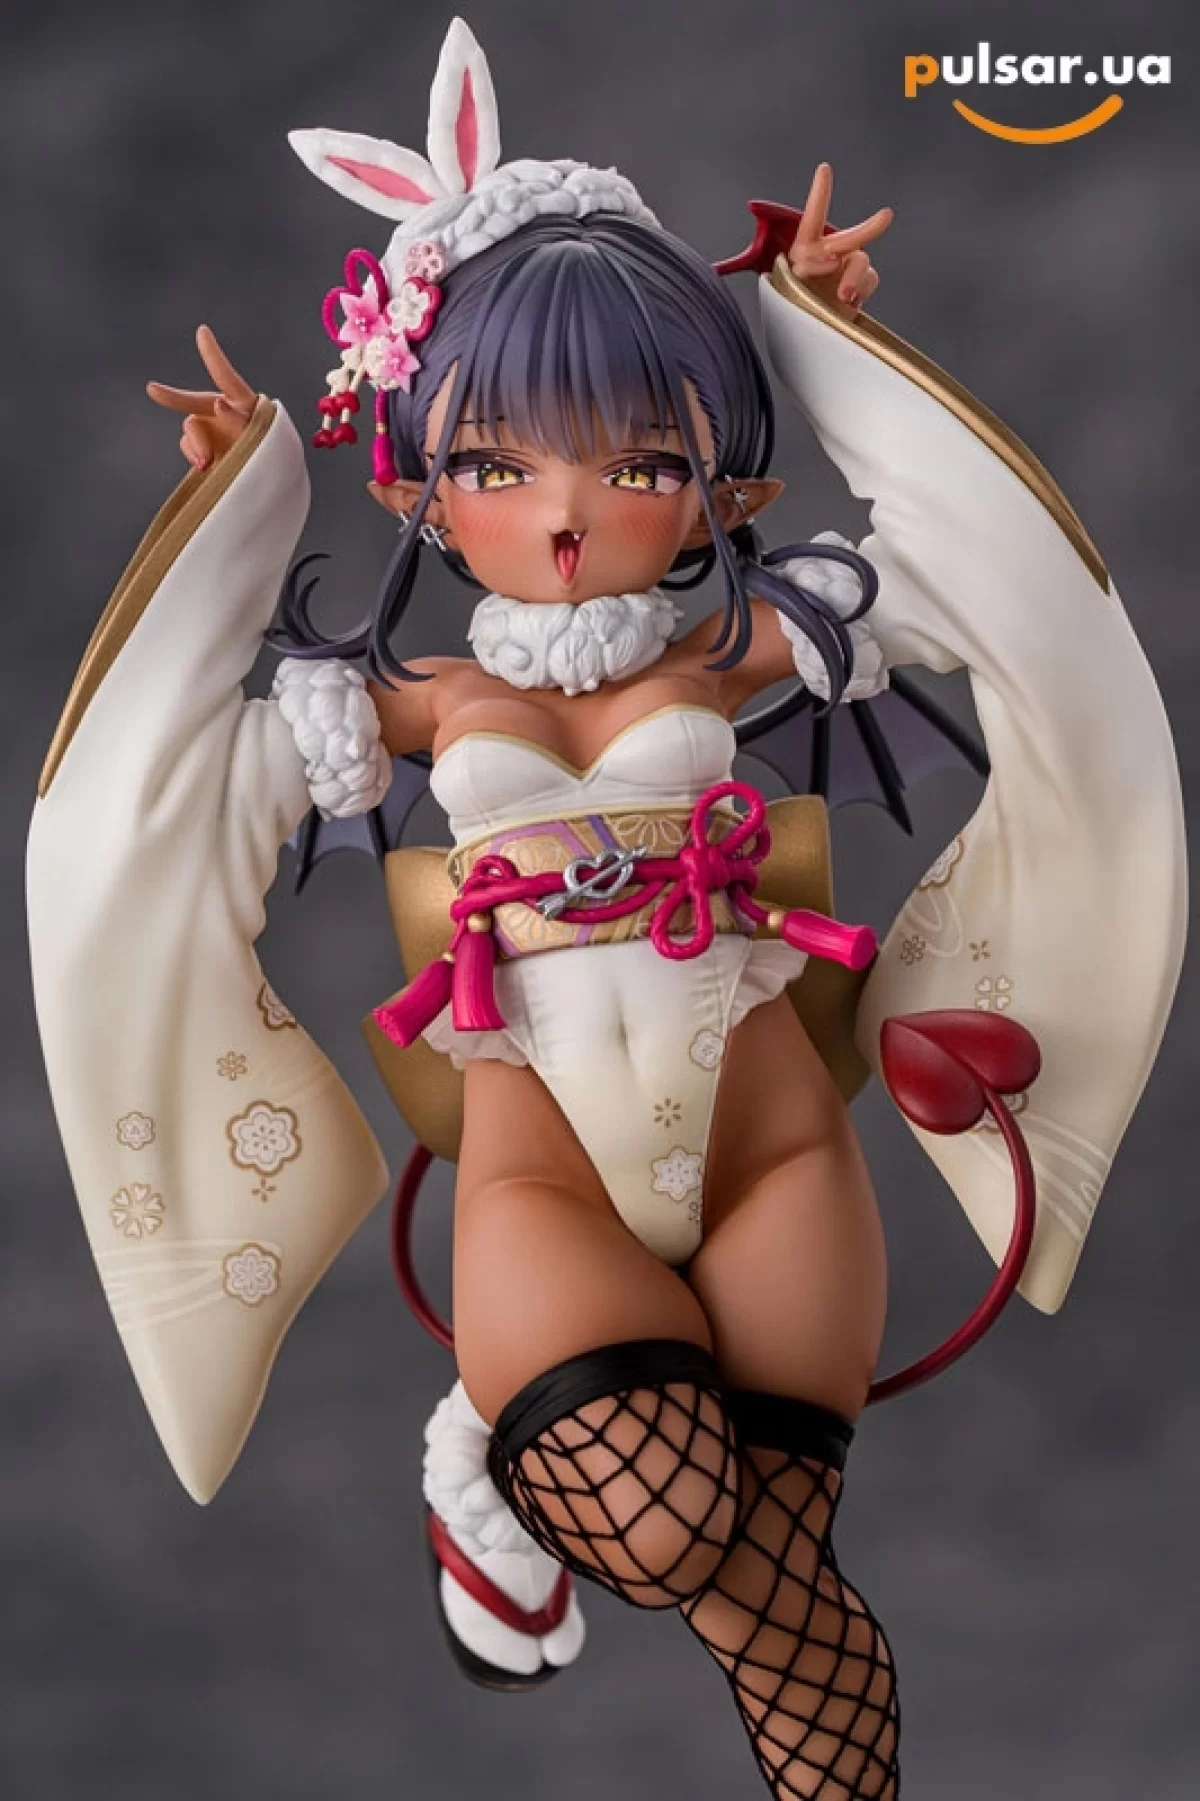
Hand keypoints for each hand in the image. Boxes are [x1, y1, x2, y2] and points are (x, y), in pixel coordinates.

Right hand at [146, 325, 255, 469]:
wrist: (261, 478)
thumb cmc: (267, 452)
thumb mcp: (258, 434)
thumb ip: (239, 419)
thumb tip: (218, 403)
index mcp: (241, 402)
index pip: (225, 375)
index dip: (212, 354)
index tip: (202, 331)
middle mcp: (220, 411)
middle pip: (192, 402)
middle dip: (172, 397)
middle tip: (152, 389)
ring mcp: (209, 429)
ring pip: (190, 429)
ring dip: (196, 445)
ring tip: (208, 462)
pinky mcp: (201, 447)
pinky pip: (189, 447)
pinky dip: (194, 456)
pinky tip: (206, 466)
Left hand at [787, 163, 891, 319]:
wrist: (810, 325)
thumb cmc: (793, 301)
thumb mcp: (788, 280)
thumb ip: (806, 265)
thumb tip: (833, 262)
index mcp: (808, 246)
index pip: (814, 217)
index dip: (820, 193)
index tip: (824, 169)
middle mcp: (832, 252)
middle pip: (853, 236)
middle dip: (870, 227)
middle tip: (886, 216)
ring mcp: (848, 268)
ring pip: (862, 262)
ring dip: (853, 277)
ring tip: (843, 294)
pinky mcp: (861, 287)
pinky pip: (868, 282)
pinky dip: (860, 291)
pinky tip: (847, 302)